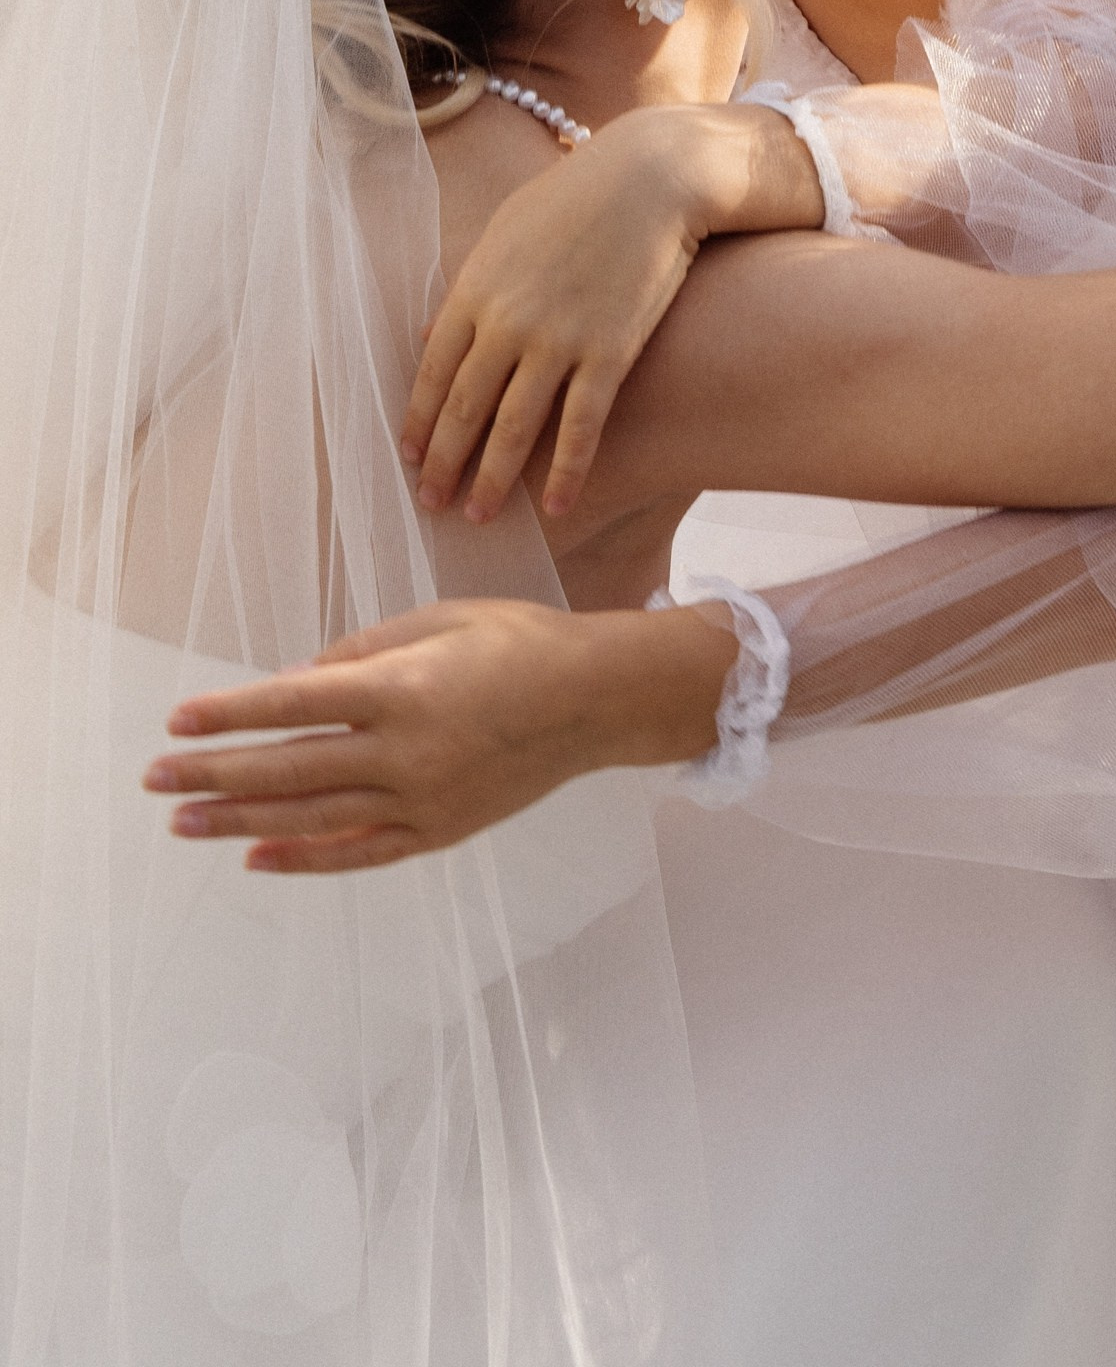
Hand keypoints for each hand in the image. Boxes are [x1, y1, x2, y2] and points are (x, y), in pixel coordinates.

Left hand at [140, 596, 737, 872]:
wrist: (596, 699)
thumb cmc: (520, 641)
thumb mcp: (440, 619)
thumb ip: (363, 650)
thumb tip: (295, 681)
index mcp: (403, 687)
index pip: (293, 703)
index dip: (230, 714)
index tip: (175, 722)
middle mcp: (405, 751)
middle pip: (288, 768)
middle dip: (213, 774)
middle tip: (155, 779)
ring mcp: (422, 799)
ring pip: (311, 818)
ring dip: (240, 822)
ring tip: (183, 822)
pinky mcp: (439, 830)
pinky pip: (359, 852)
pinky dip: (305, 859)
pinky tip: (258, 857)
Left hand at [406, 102, 820, 522]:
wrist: (651, 178)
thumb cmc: (576, 198)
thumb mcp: (504, 233)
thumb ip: (466, 288)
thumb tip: (430, 335)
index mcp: (475, 290)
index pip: (433, 373)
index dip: (419, 422)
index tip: (410, 460)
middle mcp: (508, 322)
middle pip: (465, 408)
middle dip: (444, 463)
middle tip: (431, 505)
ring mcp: (559, 340)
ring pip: (515, 427)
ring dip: (493, 478)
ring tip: (479, 516)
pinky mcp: (610, 353)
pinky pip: (581, 426)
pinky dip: (567, 471)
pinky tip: (555, 505)